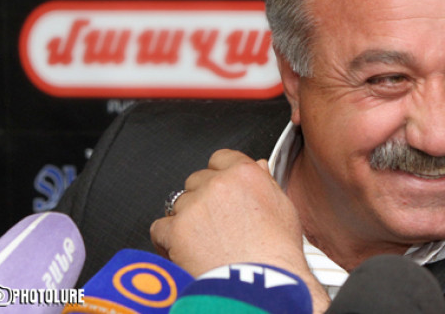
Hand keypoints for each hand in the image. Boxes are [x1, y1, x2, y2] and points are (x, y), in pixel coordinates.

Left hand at [150, 149, 329, 311]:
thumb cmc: (277, 252)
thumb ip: (266, 182)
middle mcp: (217, 184)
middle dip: (202, 198)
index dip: (220, 176)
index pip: (220, 158)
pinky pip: (160, 227)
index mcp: (244, 173)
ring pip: (178, 204)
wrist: (262, 285)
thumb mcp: (284, 208)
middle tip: (215, 223)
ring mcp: (194, 206)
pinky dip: (167, 240)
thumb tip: (259, 166)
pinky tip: (182, 251)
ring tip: (202, 243)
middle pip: (197, 180)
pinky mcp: (176, 230)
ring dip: (186, 219)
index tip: (222, 191)